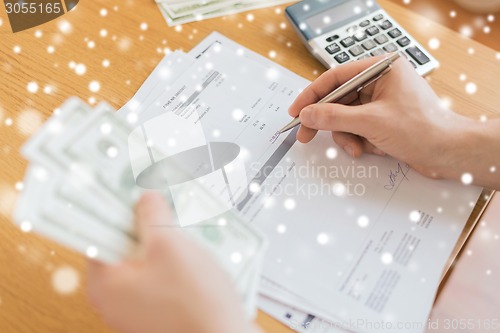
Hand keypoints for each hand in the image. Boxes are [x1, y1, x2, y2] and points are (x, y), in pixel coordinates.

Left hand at [87, 193, 258, 332]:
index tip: (125, 189)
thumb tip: (145, 199)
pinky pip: (158, 276)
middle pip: (122, 246)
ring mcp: (136, 308)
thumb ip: (152, 215)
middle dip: (143, 224)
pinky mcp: (158, 311)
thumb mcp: (171, 245)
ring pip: (143, 261)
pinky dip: (170, 261)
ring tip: (180, 226)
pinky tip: (190, 251)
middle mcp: (114, 300)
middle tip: (160, 204)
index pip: (97, 234)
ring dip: (160, 241)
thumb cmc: (196, 302)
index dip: (113, 208)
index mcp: (104, 284)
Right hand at [289, 55, 478, 178]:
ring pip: (346, 118)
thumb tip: (308, 114)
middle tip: (306, 134)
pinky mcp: (382, 119)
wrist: (449, 153)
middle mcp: (380, 82)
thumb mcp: (371, 122)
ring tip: (357, 147)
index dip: (312, 95)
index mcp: (381, 69)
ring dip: (347, 136)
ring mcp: (381, 102)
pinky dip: (359, 141)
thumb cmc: (423, 129)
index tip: (297, 110)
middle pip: (338, 99)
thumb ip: (334, 117)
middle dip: (327, 121)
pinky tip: (371, 149)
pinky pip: (357, 128)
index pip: (336, 77)